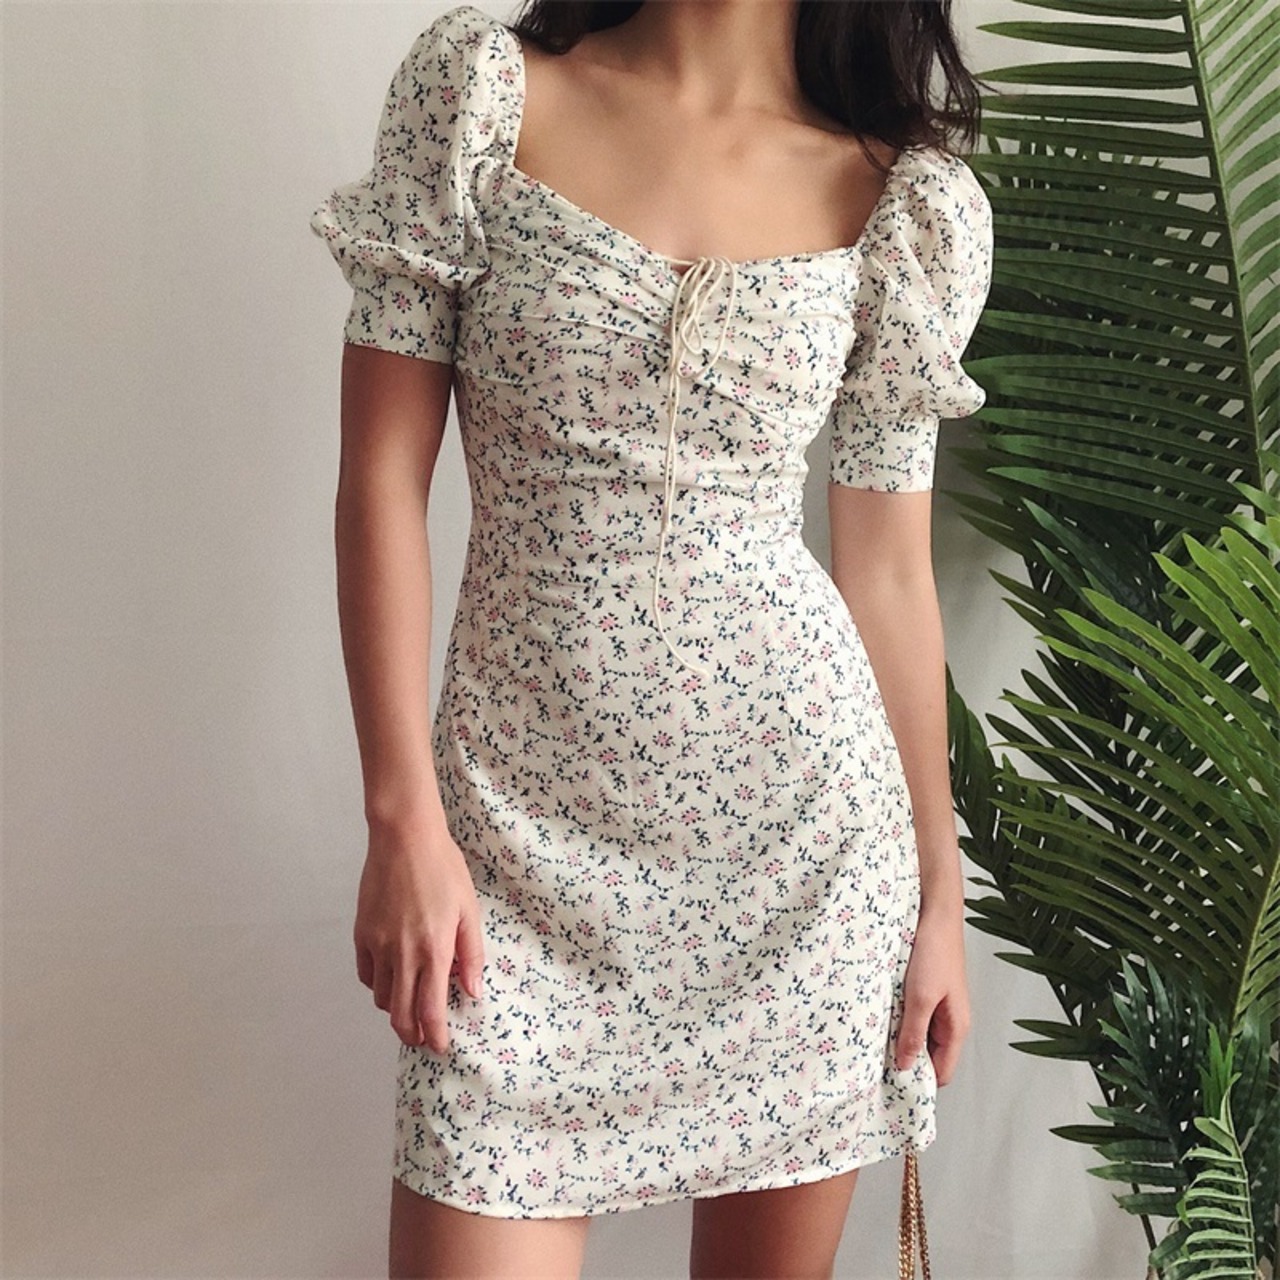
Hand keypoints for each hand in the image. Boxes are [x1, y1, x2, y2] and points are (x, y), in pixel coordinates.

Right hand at [353, 814, 485, 1053]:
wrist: (404, 838)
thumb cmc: (443, 869)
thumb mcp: (469, 910)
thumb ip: (471, 954)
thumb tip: (472, 991)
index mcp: (434, 949)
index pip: (431, 1010)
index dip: (435, 1036)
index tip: (441, 1047)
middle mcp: (403, 953)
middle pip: (401, 1015)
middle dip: (413, 1035)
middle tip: (424, 1039)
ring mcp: (378, 945)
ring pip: (382, 998)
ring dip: (396, 1011)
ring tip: (411, 1008)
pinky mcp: (362, 934)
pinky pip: (367, 975)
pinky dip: (379, 986)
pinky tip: (393, 980)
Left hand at [894, 895, 969, 1083]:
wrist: (934, 913)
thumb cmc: (934, 952)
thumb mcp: (920, 997)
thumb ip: (913, 1033)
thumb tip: (907, 1066)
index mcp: (957, 1027)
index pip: (942, 1073)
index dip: (920, 1082)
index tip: (893, 1086)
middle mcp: (950, 1020)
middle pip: (930, 1056)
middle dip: (908, 1061)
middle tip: (878, 1064)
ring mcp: (938, 1006)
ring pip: (919, 1035)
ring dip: (901, 1039)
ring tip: (876, 1041)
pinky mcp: (926, 991)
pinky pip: (913, 1016)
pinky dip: (899, 1020)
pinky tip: (882, 1016)